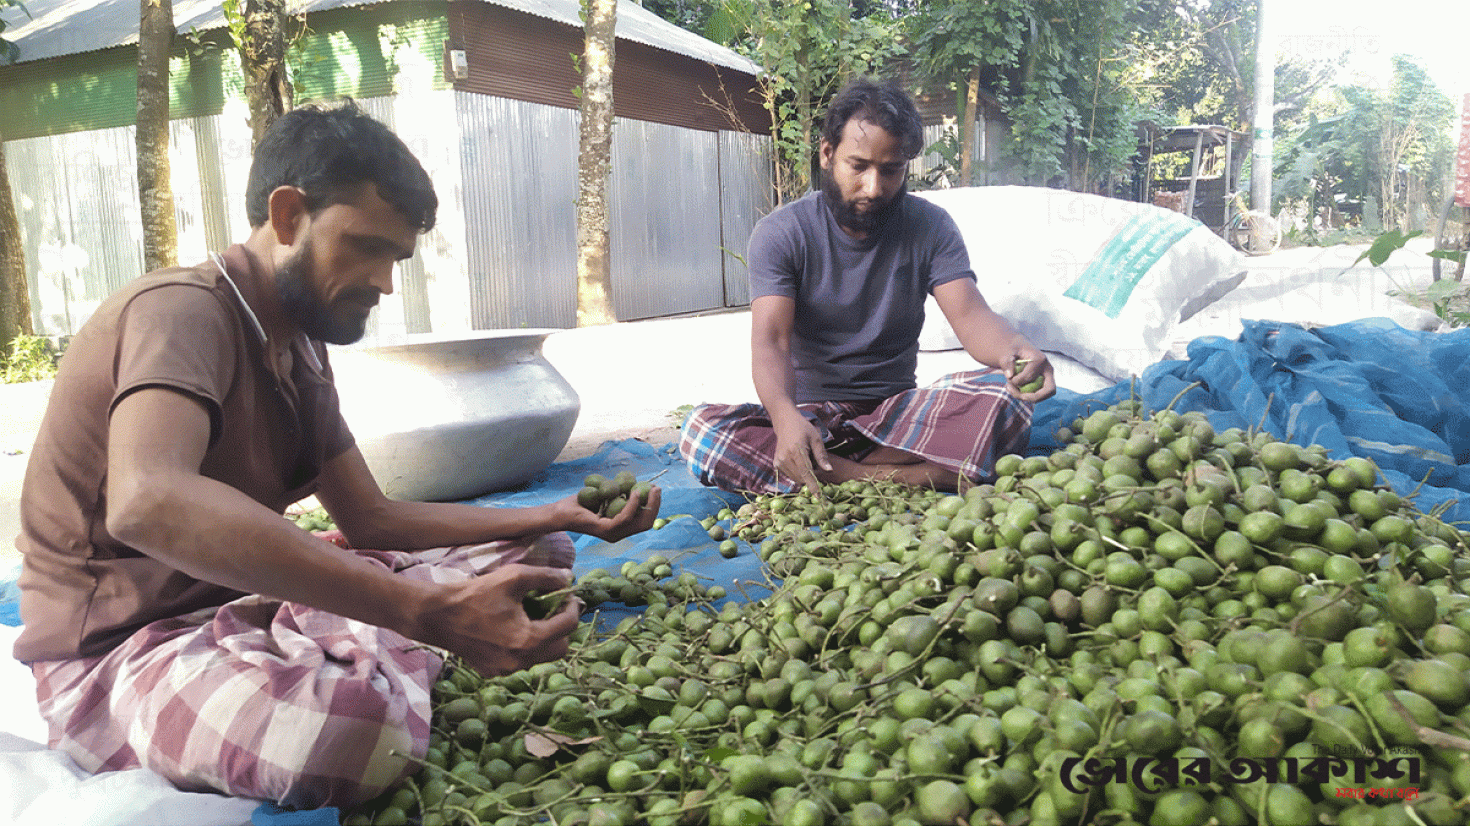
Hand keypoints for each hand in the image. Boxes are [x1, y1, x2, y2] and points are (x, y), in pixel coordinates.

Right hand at [421, 563, 582, 675]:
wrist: (436, 616)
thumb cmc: (475, 594)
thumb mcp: (514, 577)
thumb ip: (546, 577)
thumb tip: (568, 578)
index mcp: (529, 640)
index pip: (569, 625)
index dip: (572, 606)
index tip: (566, 594)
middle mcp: (520, 662)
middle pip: (561, 648)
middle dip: (561, 627)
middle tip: (551, 608)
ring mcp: (505, 671)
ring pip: (541, 657)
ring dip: (544, 638)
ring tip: (531, 617)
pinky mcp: (491, 672)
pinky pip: (520, 662)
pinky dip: (524, 647)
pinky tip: (511, 629)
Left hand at [560, 485, 662, 541]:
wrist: (561, 511)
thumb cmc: (582, 502)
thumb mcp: (606, 495)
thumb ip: (621, 493)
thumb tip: (639, 483)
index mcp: (621, 528)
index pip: (645, 521)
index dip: (654, 506)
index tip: (656, 490)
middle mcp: (619, 534)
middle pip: (646, 523)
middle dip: (655, 505)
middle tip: (657, 488)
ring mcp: (612, 534)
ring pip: (638, 521)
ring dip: (647, 503)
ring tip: (647, 488)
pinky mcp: (606, 530)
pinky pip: (625, 517)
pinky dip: (633, 504)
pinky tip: (634, 491)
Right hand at [772, 415, 829, 494]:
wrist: (785, 422)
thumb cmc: (803, 428)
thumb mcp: (816, 438)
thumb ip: (821, 455)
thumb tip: (829, 470)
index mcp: (796, 451)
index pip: (806, 473)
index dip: (813, 486)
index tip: (819, 496)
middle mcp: (785, 458)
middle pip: (801, 478)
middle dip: (811, 477)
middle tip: (816, 465)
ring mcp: (779, 462)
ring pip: (796, 478)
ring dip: (804, 475)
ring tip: (806, 460)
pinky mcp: (776, 464)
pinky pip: (790, 475)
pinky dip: (797, 473)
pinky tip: (798, 461)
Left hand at [1006, 347, 1055, 402]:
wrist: (1018, 350)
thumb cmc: (1013, 351)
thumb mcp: (1007, 353)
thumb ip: (1007, 362)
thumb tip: (1009, 375)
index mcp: (1040, 359)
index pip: (1031, 376)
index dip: (1018, 381)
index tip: (1008, 379)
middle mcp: (1048, 369)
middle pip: (1048, 390)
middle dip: (1032, 397)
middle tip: (1017, 396)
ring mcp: (1048, 377)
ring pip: (1044, 395)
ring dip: (1029, 398)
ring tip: (1013, 391)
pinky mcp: (1045, 383)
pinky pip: (1040, 395)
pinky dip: (1028, 397)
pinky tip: (1016, 391)